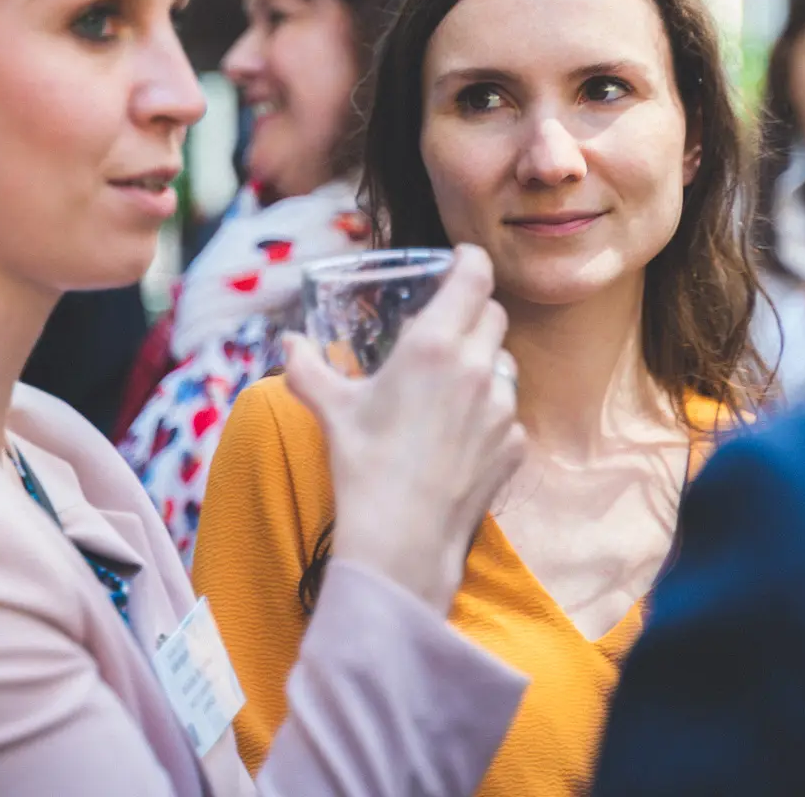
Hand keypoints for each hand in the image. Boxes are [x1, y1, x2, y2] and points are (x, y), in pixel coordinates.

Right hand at [282, 245, 524, 612]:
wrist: (401, 543)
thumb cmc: (364, 468)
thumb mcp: (331, 409)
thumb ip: (307, 368)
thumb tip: (289, 343)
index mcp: (435, 345)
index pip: (475, 275)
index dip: (469, 262)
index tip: (457, 265)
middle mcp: (477, 367)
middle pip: (493, 314)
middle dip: (472, 313)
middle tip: (444, 329)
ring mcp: (503, 408)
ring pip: (505, 363)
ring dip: (483, 363)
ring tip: (449, 387)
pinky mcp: (515, 445)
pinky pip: (509, 412)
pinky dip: (490, 414)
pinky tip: (459, 435)